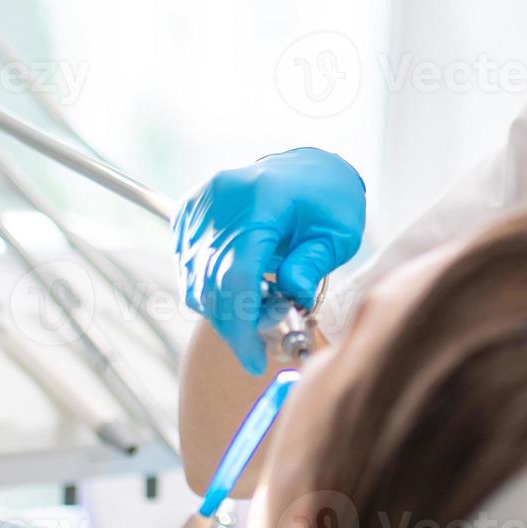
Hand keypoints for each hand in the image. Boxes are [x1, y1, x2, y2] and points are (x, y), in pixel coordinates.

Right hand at [175, 147, 365, 373]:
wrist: (307, 167)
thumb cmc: (328, 199)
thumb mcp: (338, 232)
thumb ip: (313, 264)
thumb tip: (291, 298)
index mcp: (260, 198)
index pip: (236, 273)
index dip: (242, 324)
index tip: (256, 360)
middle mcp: (220, 199)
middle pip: (210, 282)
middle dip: (236, 325)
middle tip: (264, 347)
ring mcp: (198, 206)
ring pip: (195, 281)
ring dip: (224, 309)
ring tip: (265, 305)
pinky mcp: (188, 215)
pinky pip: (190, 269)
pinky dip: (213, 290)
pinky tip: (247, 289)